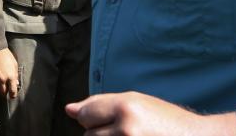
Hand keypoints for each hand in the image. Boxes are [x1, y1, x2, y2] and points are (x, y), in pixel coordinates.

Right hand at [0, 48, 18, 98]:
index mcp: (11, 76)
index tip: (13, 96)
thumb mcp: (15, 65)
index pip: (13, 91)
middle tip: (5, 93)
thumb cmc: (7, 57)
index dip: (13, 95)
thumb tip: (16, 84)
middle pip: (3, 92)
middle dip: (5, 94)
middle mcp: (3, 79)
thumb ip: (15, 75)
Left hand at [65, 92, 235, 135]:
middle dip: (102, 134)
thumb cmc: (166, 121)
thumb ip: (101, 104)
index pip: (85, 115)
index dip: (93, 117)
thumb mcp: (137, 103)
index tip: (113, 120)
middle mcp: (126, 131)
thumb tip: (69, 110)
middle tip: (130, 132)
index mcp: (126, 110)